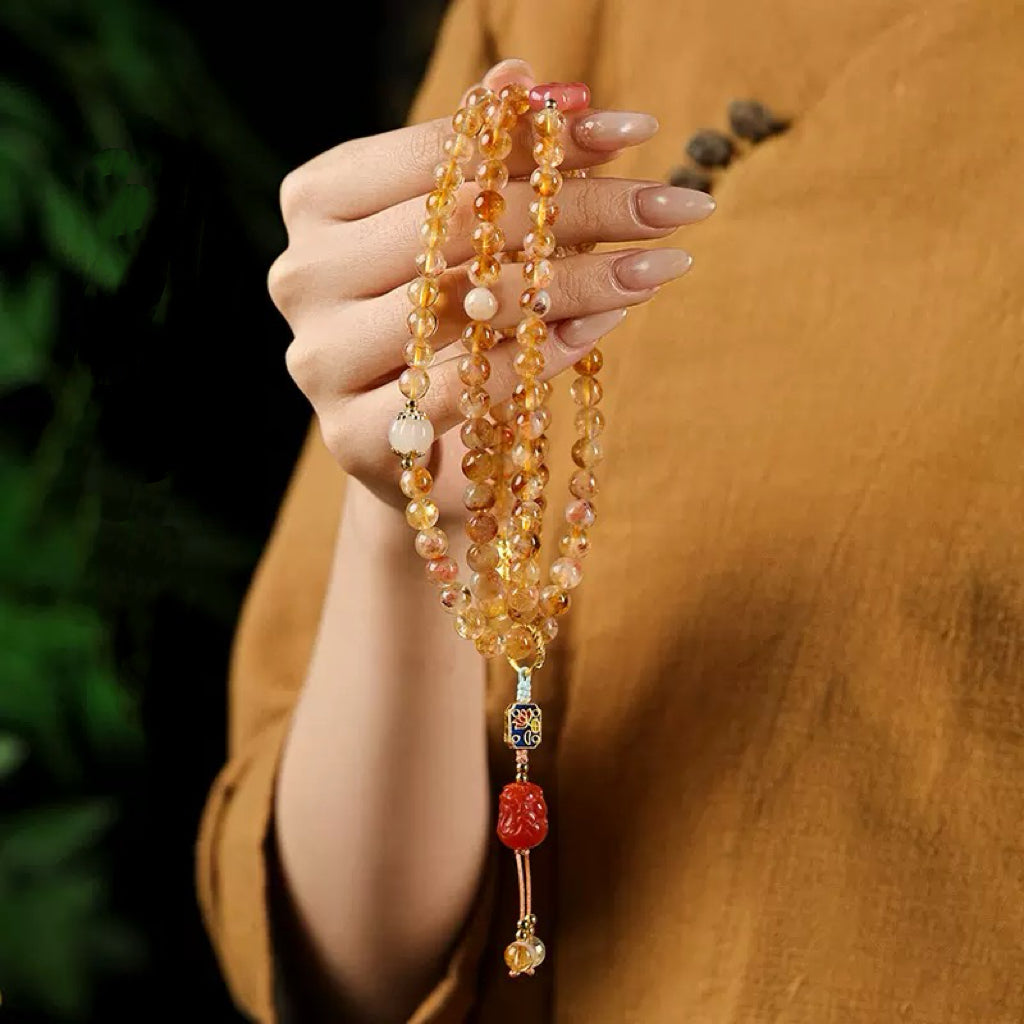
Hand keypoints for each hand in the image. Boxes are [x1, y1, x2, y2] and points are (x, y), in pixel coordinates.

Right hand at [268, 59, 714, 517]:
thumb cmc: (443, 327)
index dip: (544, 136)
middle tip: (674, 205)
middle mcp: (304, 273)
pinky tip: (598, 329)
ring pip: (465, 306)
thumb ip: (485, 162)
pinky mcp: (355, 435)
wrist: (412, 447)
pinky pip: (465, 389)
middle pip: (458, 225)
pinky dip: (538, 357)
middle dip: (580, 208)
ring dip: (577, 282)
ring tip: (660, 265)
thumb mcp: (464, 239)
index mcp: (320, 201)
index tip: (637, 129)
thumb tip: (525, 79)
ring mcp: (320, 358)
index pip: (440, 153)